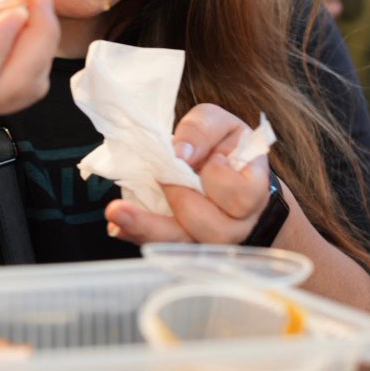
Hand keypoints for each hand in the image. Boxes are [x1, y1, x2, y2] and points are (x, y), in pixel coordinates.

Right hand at [0, 0, 59, 129]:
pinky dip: (37, 58)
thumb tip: (23, 1)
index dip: (0, 40)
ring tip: (34, 8)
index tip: (21, 4)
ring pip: (25, 90)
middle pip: (8, 87)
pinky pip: (25, 90)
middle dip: (38, 37)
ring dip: (42, 46)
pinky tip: (28, 29)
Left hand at [104, 103, 272, 244]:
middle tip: (160, 178)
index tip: (211, 160)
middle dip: (182, 201)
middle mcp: (235, 225)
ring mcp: (207, 240)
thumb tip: (180, 152)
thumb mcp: (219, 123)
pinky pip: (159, 246)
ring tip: (117, 210)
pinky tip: (117, 226)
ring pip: (184, 245)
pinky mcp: (181, 244)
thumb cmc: (224, 146)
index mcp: (253, 191)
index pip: (243, 196)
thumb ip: (202, 129)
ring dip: (148, 227)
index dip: (220, 180)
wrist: (223, 171)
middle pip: (214, 230)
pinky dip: (136, 234)